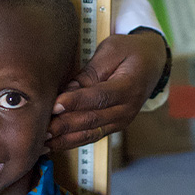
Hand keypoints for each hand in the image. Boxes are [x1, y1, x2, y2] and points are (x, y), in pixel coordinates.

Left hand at [46, 29, 166, 150]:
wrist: (153, 63)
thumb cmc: (130, 52)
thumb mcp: (112, 50)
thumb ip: (90, 72)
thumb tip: (66, 91)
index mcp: (128, 87)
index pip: (99, 97)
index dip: (76, 102)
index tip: (55, 105)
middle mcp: (127, 110)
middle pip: (93, 120)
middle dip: (64, 126)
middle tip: (41, 129)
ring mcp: (121, 121)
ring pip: (90, 134)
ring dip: (65, 140)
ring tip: (42, 142)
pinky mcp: (112, 126)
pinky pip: (91, 136)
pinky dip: (71, 141)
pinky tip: (53, 144)